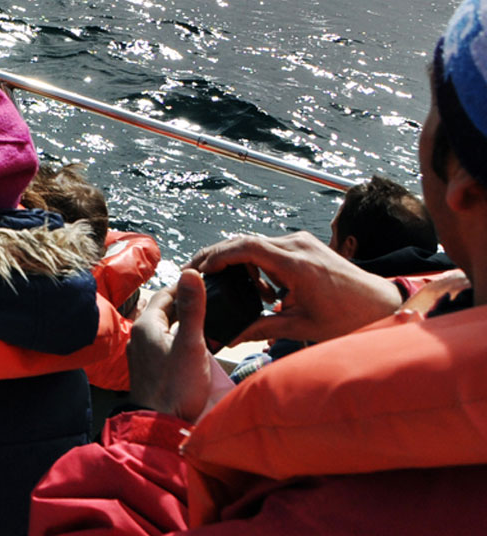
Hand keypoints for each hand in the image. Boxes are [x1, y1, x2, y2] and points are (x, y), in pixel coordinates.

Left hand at [126, 269, 231, 421]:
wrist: (161, 425)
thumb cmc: (177, 388)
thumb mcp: (190, 344)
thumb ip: (193, 308)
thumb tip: (191, 272)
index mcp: (146, 325)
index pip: (165, 295)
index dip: (185, 287)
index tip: (205, 284)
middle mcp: (139, 336)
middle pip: (164, 311)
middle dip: (185, 305)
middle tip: (209, 303)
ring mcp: (142, 354)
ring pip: (163, 329)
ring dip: (182, 324)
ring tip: (205, 324)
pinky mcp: (148, 369)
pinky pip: (163, 345)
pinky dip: (178, 340)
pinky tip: (193, 349)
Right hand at [187, 231, 400, 343]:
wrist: (382, 305)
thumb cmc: (347, 318)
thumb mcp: (301, 327)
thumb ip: (261, 328)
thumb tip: (229, 338)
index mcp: (297, 265)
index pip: (246, 247)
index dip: (218, 256)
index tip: (200, 270)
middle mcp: (298, 246)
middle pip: (244, 241)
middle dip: (217, 256)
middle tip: (197, 272)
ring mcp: (302, 242)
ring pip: (256, 243)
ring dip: (238, 262)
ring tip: (235, 289)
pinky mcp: (306, 244)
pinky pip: (270, 247)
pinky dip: (256, 262)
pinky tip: (261, 288)